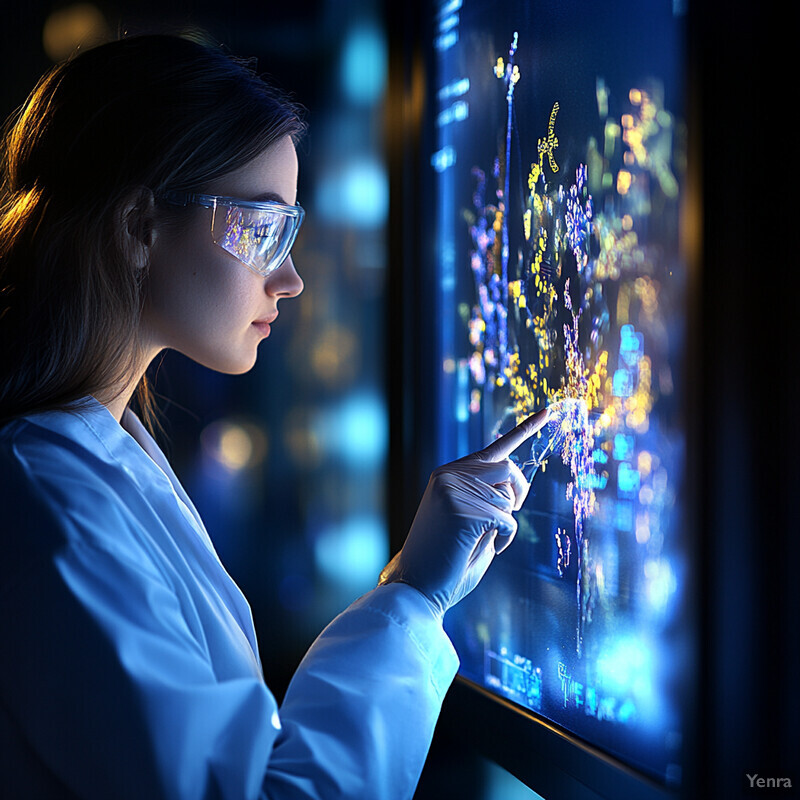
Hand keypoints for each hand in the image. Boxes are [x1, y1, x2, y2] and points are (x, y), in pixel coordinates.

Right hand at [378, 409, 548, 616]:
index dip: (526, 429)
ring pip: (508, 498)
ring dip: (505, 523)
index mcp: (448, 474)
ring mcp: (454, 491)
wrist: (416, 587)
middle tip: (510, 515)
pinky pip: (507, 521)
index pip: (494, 448)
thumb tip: (514, 489)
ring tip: (479, 540)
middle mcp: (449, 475)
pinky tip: (479, 548)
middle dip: (519, 493)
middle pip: (509, 469)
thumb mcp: (467, 520)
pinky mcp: (464, 511)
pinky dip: (504, 539)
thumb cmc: (445, 560)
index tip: (549, 411)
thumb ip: (486, 498)